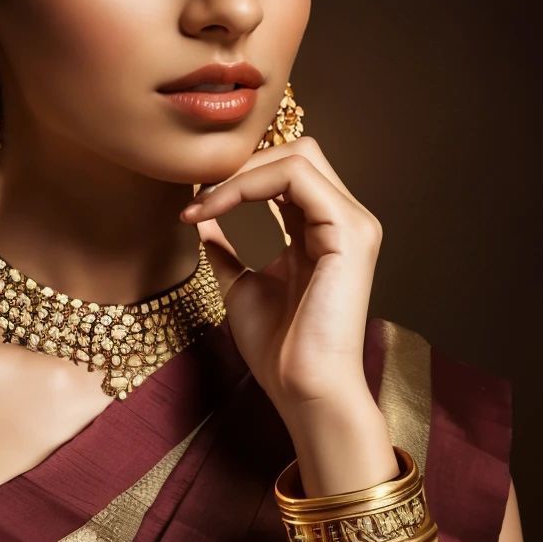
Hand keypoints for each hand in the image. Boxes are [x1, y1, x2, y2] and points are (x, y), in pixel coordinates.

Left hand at [181, 138, 394, 491]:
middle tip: (197, 195)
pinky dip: (249, 184)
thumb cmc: (280, 350)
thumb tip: (201, 219)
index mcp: (323, 231)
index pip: (285, 173)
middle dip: (240, 165)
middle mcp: (343, 220)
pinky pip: (296, 176)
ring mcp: (352, 223)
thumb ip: (228, 249)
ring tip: (203, 202)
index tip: (190, 206)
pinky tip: (217, 208)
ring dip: (240, 172)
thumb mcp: (241, 286)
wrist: (304, 389)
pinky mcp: (349, 231)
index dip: (236, 177)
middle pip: (296, 152)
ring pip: (297, 155)